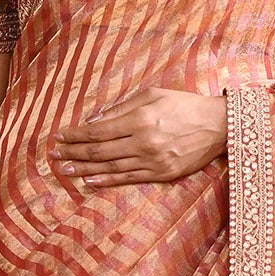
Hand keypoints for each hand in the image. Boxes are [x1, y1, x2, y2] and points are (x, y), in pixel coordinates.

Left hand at [53, 86, 226, 186]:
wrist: (219, 126)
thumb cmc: (184, 104)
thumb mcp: (153, 94)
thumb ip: (121, 107)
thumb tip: (94, 120)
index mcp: (140, 119)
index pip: (98, 130)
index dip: (76, 135)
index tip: (60, 136)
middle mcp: (144, 142)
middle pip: (100, 151)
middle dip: (74, 152)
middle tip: (55, 155)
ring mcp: (153, 161)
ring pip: (111, 167)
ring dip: (85, 168)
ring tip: (65, 169)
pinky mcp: (163, 174)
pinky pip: (129, 178)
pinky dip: (107, 180)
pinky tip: (90, 181)